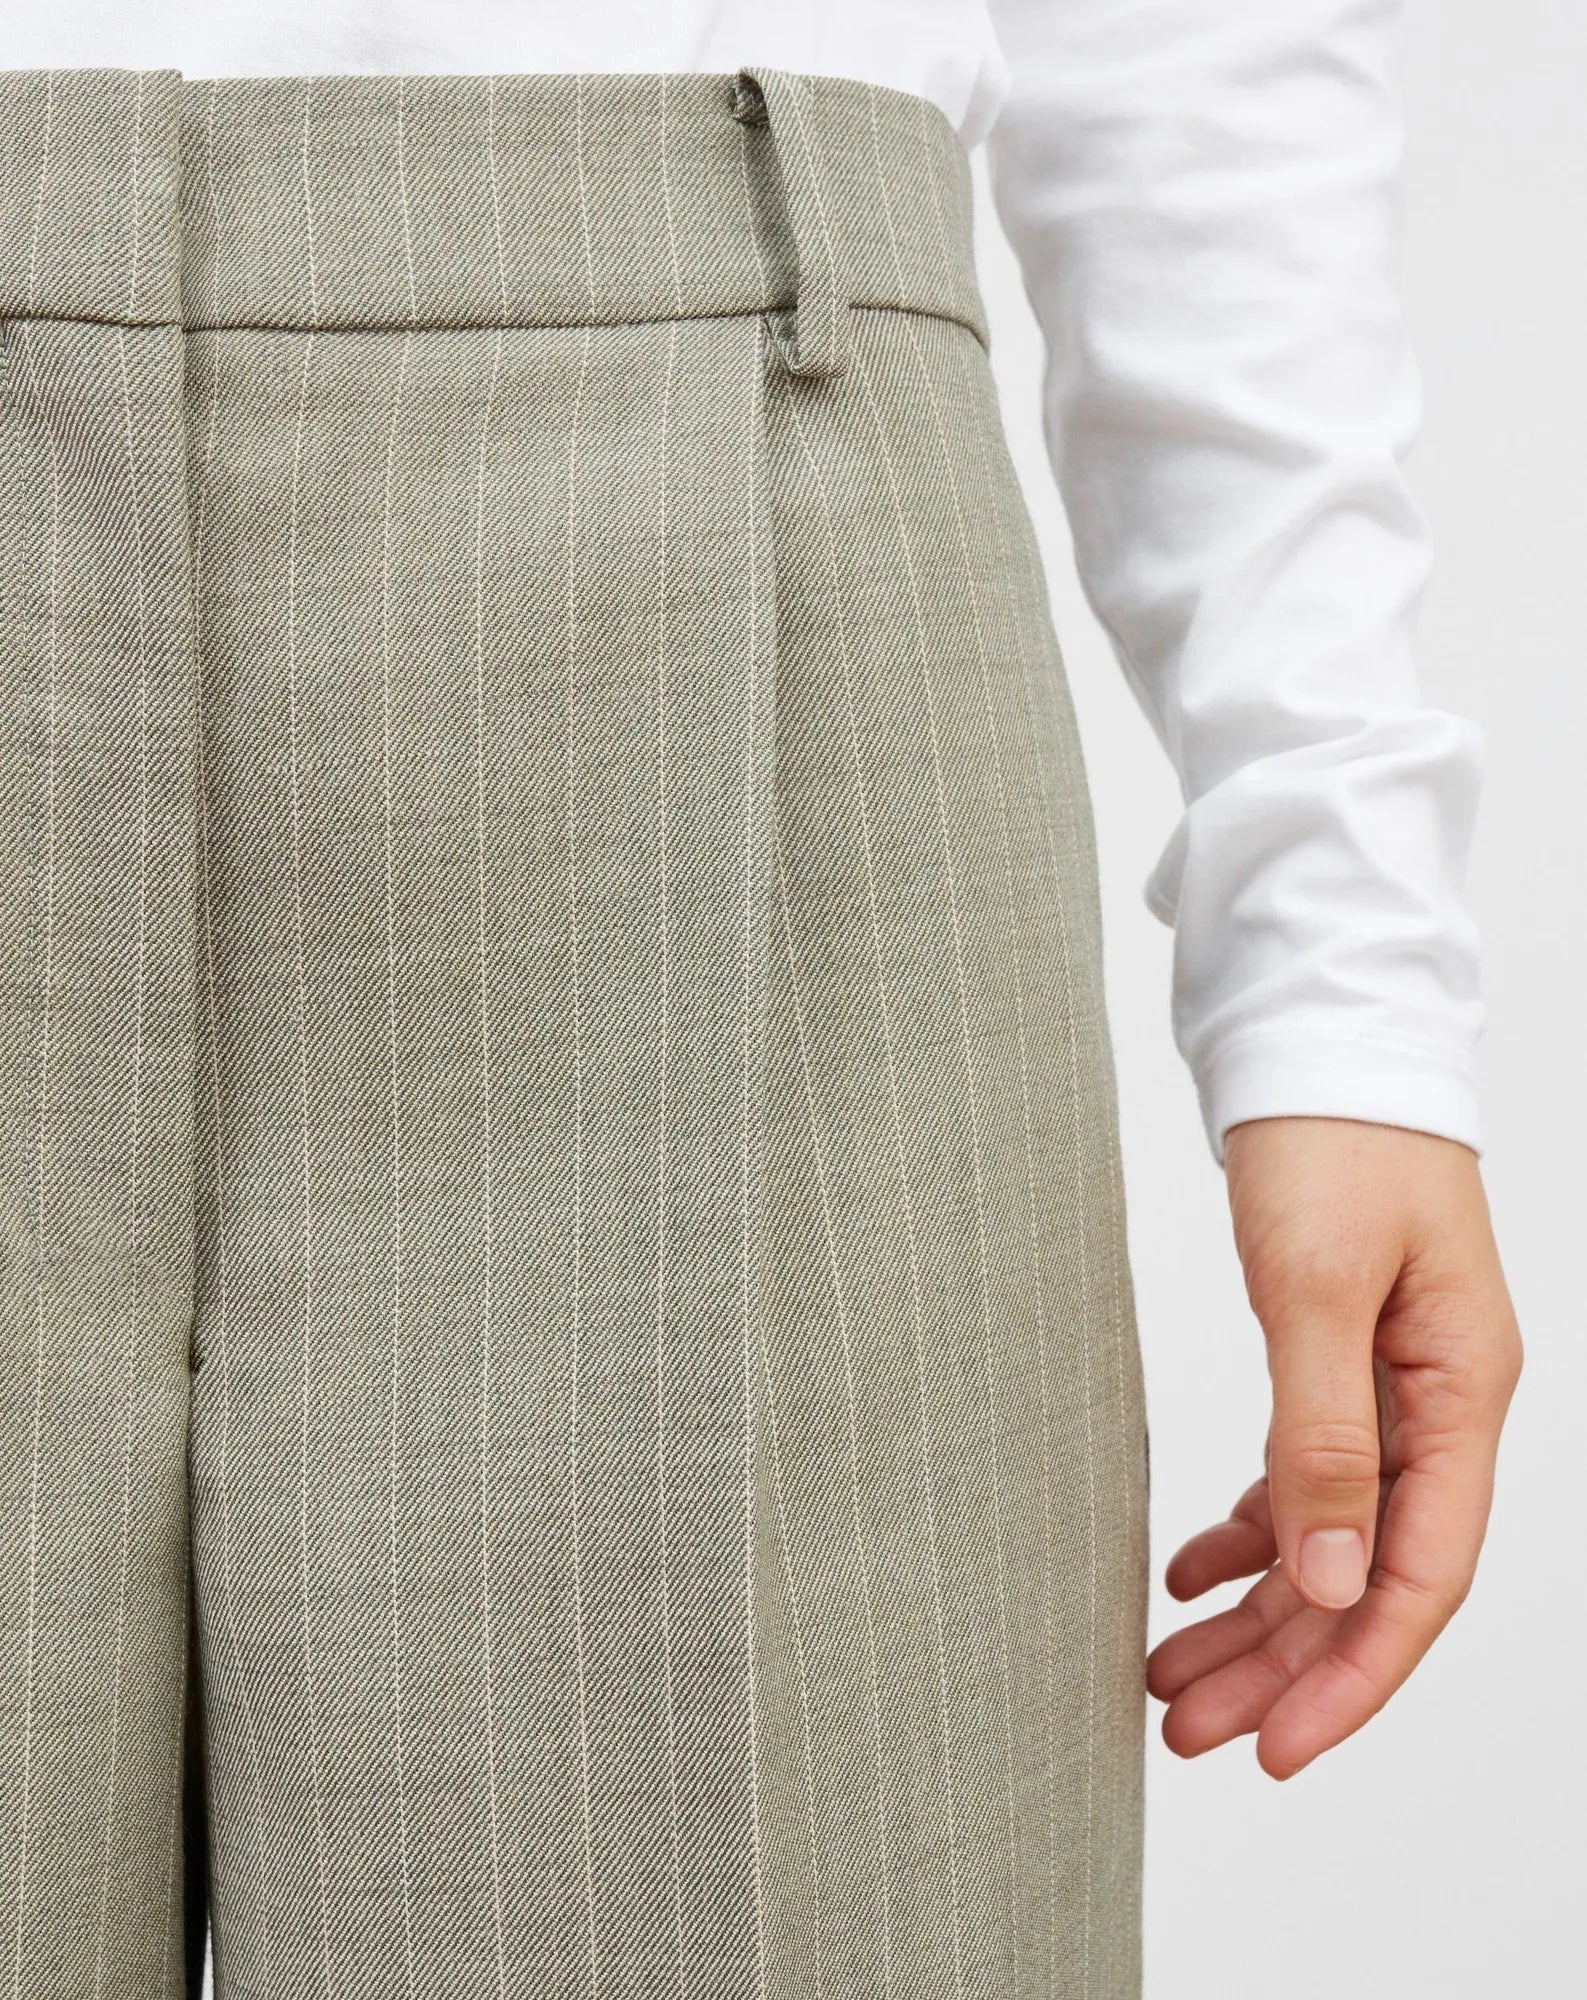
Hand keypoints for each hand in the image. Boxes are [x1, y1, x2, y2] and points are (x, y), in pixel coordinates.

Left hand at [1145, 1115, 1521, 1778]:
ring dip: (1256, 1613)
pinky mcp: (1341, 1363)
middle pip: (1369, 1576)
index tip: (1277, 1750)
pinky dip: (1247, 1532)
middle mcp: (1438, 1407)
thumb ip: (1326, 1436)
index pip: (1422, 1576)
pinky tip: (1190, 1571)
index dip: (1353, 1674)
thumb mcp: (1318, 1288)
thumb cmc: (1333, 1140)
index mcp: (1460, 1394)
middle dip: (1284, 1666)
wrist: (1318, 1043)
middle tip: (1187, 1730)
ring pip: (1328, 1539)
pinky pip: (1303, 1480)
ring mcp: (1394, 1388)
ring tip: (1170, 1675)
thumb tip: (1334, 1582)